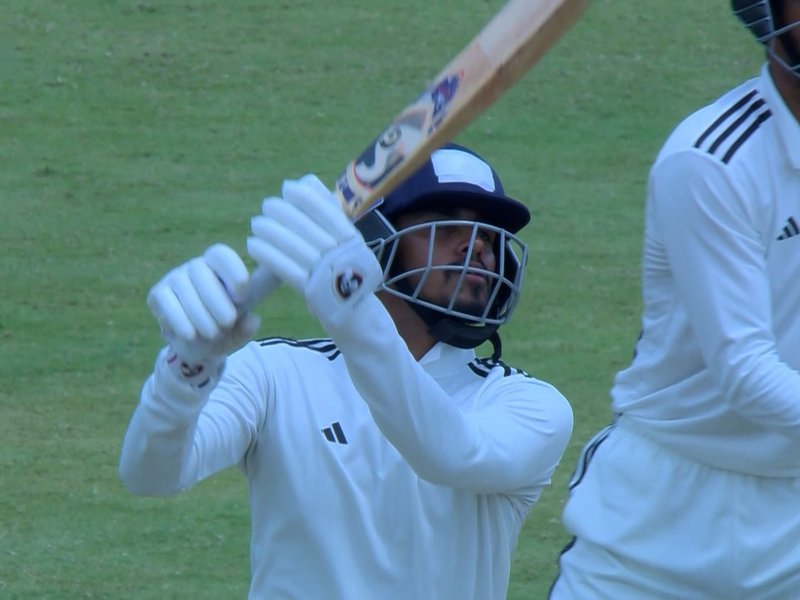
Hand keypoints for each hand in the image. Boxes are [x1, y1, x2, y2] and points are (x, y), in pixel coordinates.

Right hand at [147, 243, 260, 369]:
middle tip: (228, 321)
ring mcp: (174, 277)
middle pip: (200, 269)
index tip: (242, 296)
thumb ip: (248, 326)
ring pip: (183, 286)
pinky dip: (180, 321)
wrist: (196, 347)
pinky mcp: (157, 294)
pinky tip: (191, 335)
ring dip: (200, 313)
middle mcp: (195, 266)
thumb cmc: (222, 329)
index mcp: (220, 267)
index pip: (221, 255)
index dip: (232, 271)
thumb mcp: (239, 331)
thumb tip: (253, 320)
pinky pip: (167, 302)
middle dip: (217, 298)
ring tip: (213, 333)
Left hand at [247, 174, 381, 330]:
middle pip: (307, 226)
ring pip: (294, 246)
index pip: (326, 210)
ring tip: (256, 224)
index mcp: (353, 239)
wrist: (357, 318)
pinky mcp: (313, 293)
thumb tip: (308, 180)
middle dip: (282, 212)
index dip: (304, 196)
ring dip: (270, 231)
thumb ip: (328, 212)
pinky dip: (268, 254)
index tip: (286, 189)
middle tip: (266, 206)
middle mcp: (343, 254)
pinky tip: (254, 245)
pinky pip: (286, 269)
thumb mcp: (347, 242)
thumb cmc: (348, 275)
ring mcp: (328, 274)